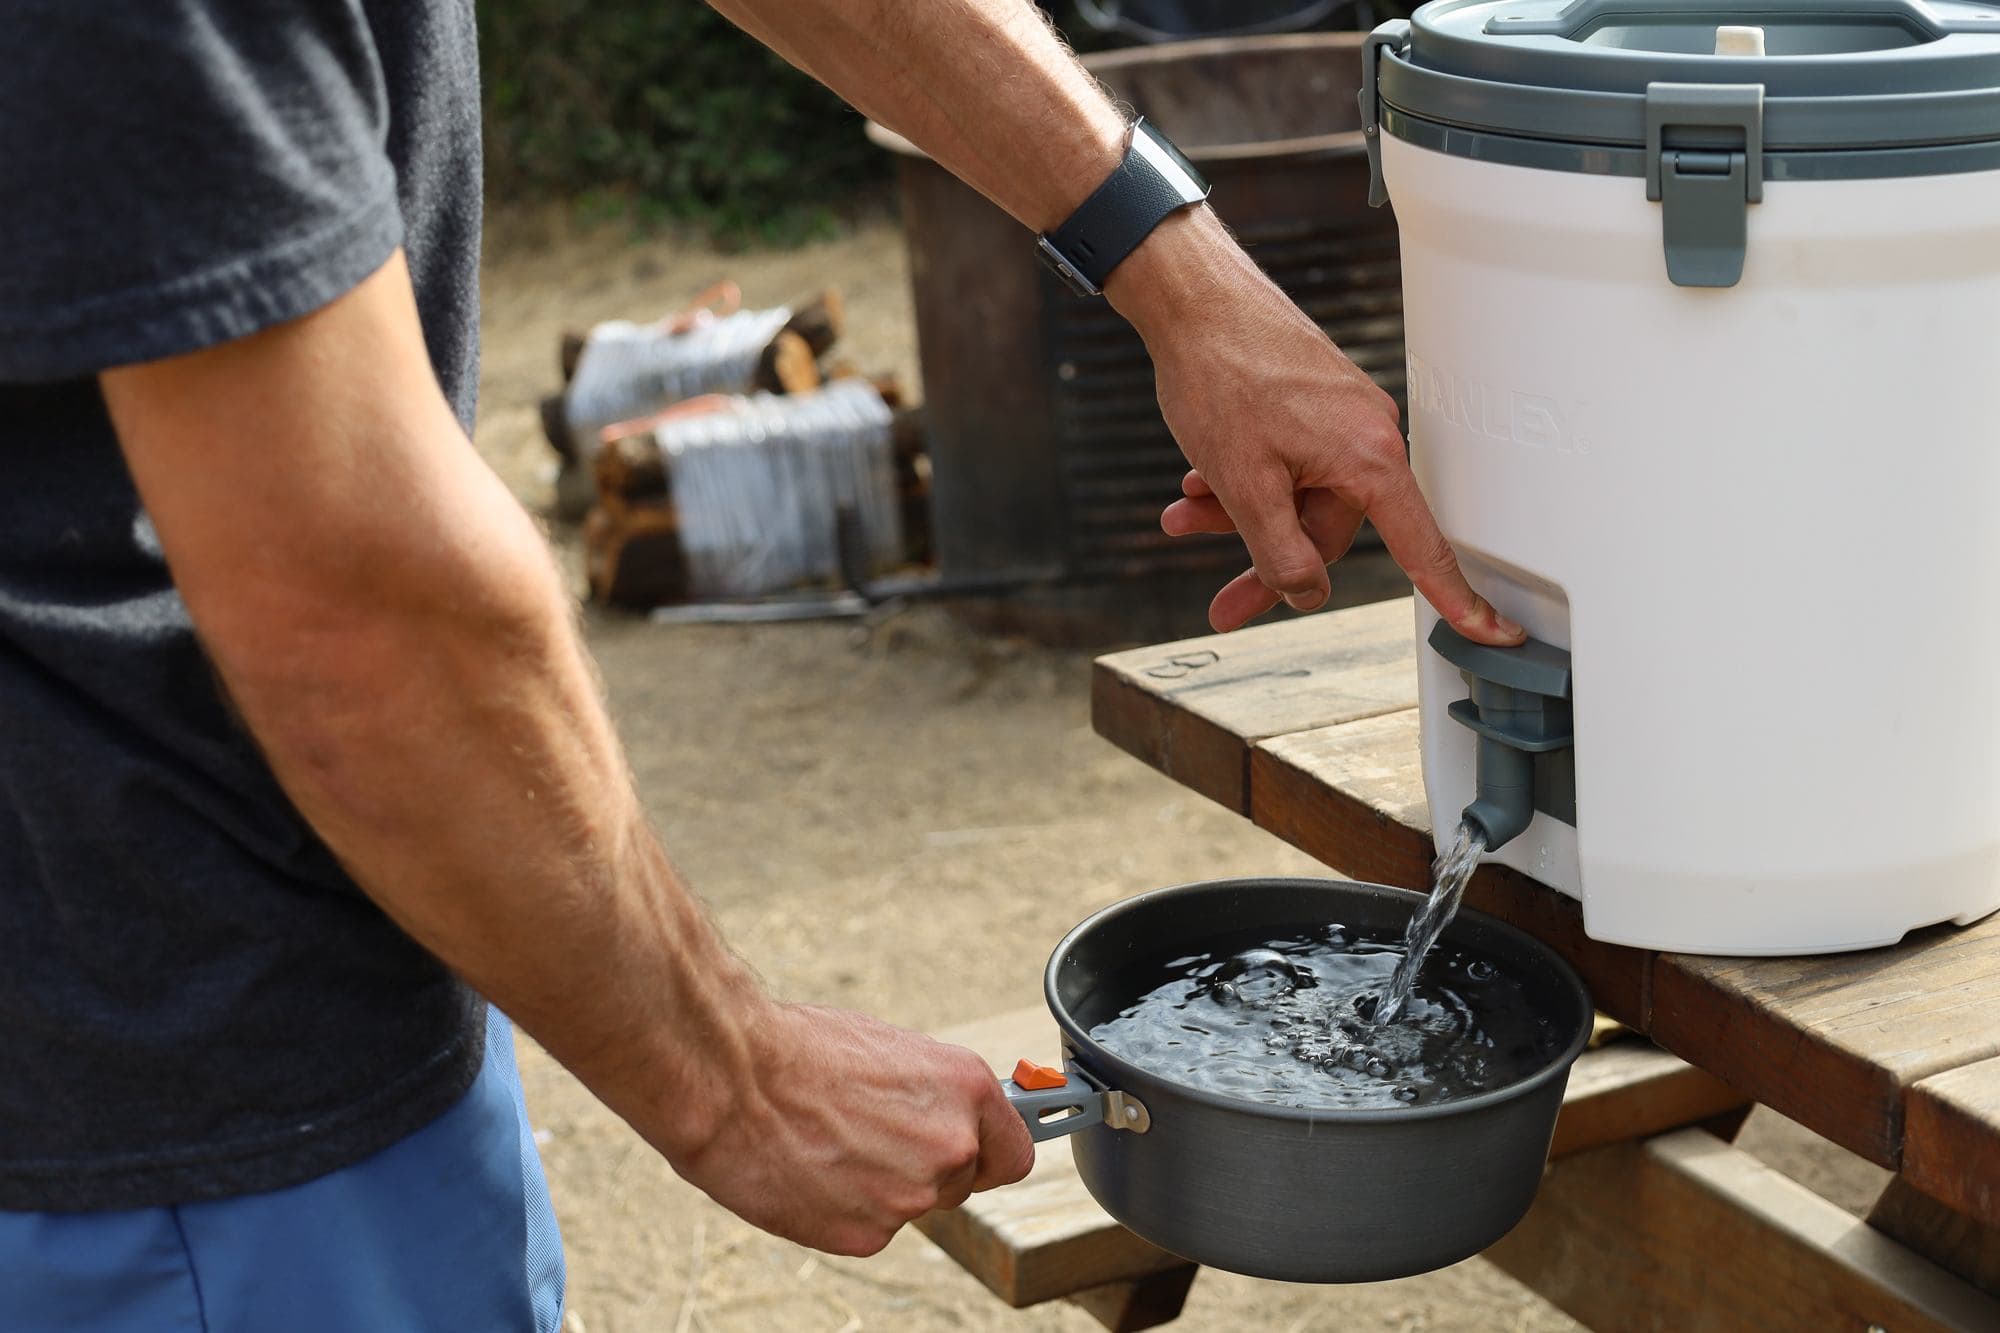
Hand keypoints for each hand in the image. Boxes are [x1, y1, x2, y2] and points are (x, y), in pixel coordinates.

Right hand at [672, 1003, 1035, 1256]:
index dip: (989, 1153)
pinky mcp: (867, 1236)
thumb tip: (945, 1115)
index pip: (1014, 1152)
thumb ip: (931, 1094)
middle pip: (961, 1181)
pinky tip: (811, 1171)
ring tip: (829, 1144)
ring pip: (910, 1205)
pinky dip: (844, 1210)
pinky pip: (869, 1229)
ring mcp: (911, 1197)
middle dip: (924, 1167)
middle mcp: (952, 1145)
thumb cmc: (800, 1049)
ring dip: (880, 1187)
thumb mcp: (889, 1050)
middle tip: (871, 1137)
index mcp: (966, 1089)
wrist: (732, 1079)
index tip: (974, 1153)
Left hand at [1108, 212, 1524, 643]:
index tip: (1493, 632)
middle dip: (1267, 559)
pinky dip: (1244, 479)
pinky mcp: (1312, 403)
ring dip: (1241, 516)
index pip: (1420, 546)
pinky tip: (1197, 480)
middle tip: (1223, 601)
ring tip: (1184, 516)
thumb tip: (1305, 594)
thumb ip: (1278, 553)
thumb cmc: (1220, 374)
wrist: (1194, 299)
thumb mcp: (1245, 485)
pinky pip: (1287, 463)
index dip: (1454, 595)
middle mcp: (1366, 434)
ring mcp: (1340, 416)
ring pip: (1296, 497)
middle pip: (1329, 530)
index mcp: (1368, 457)